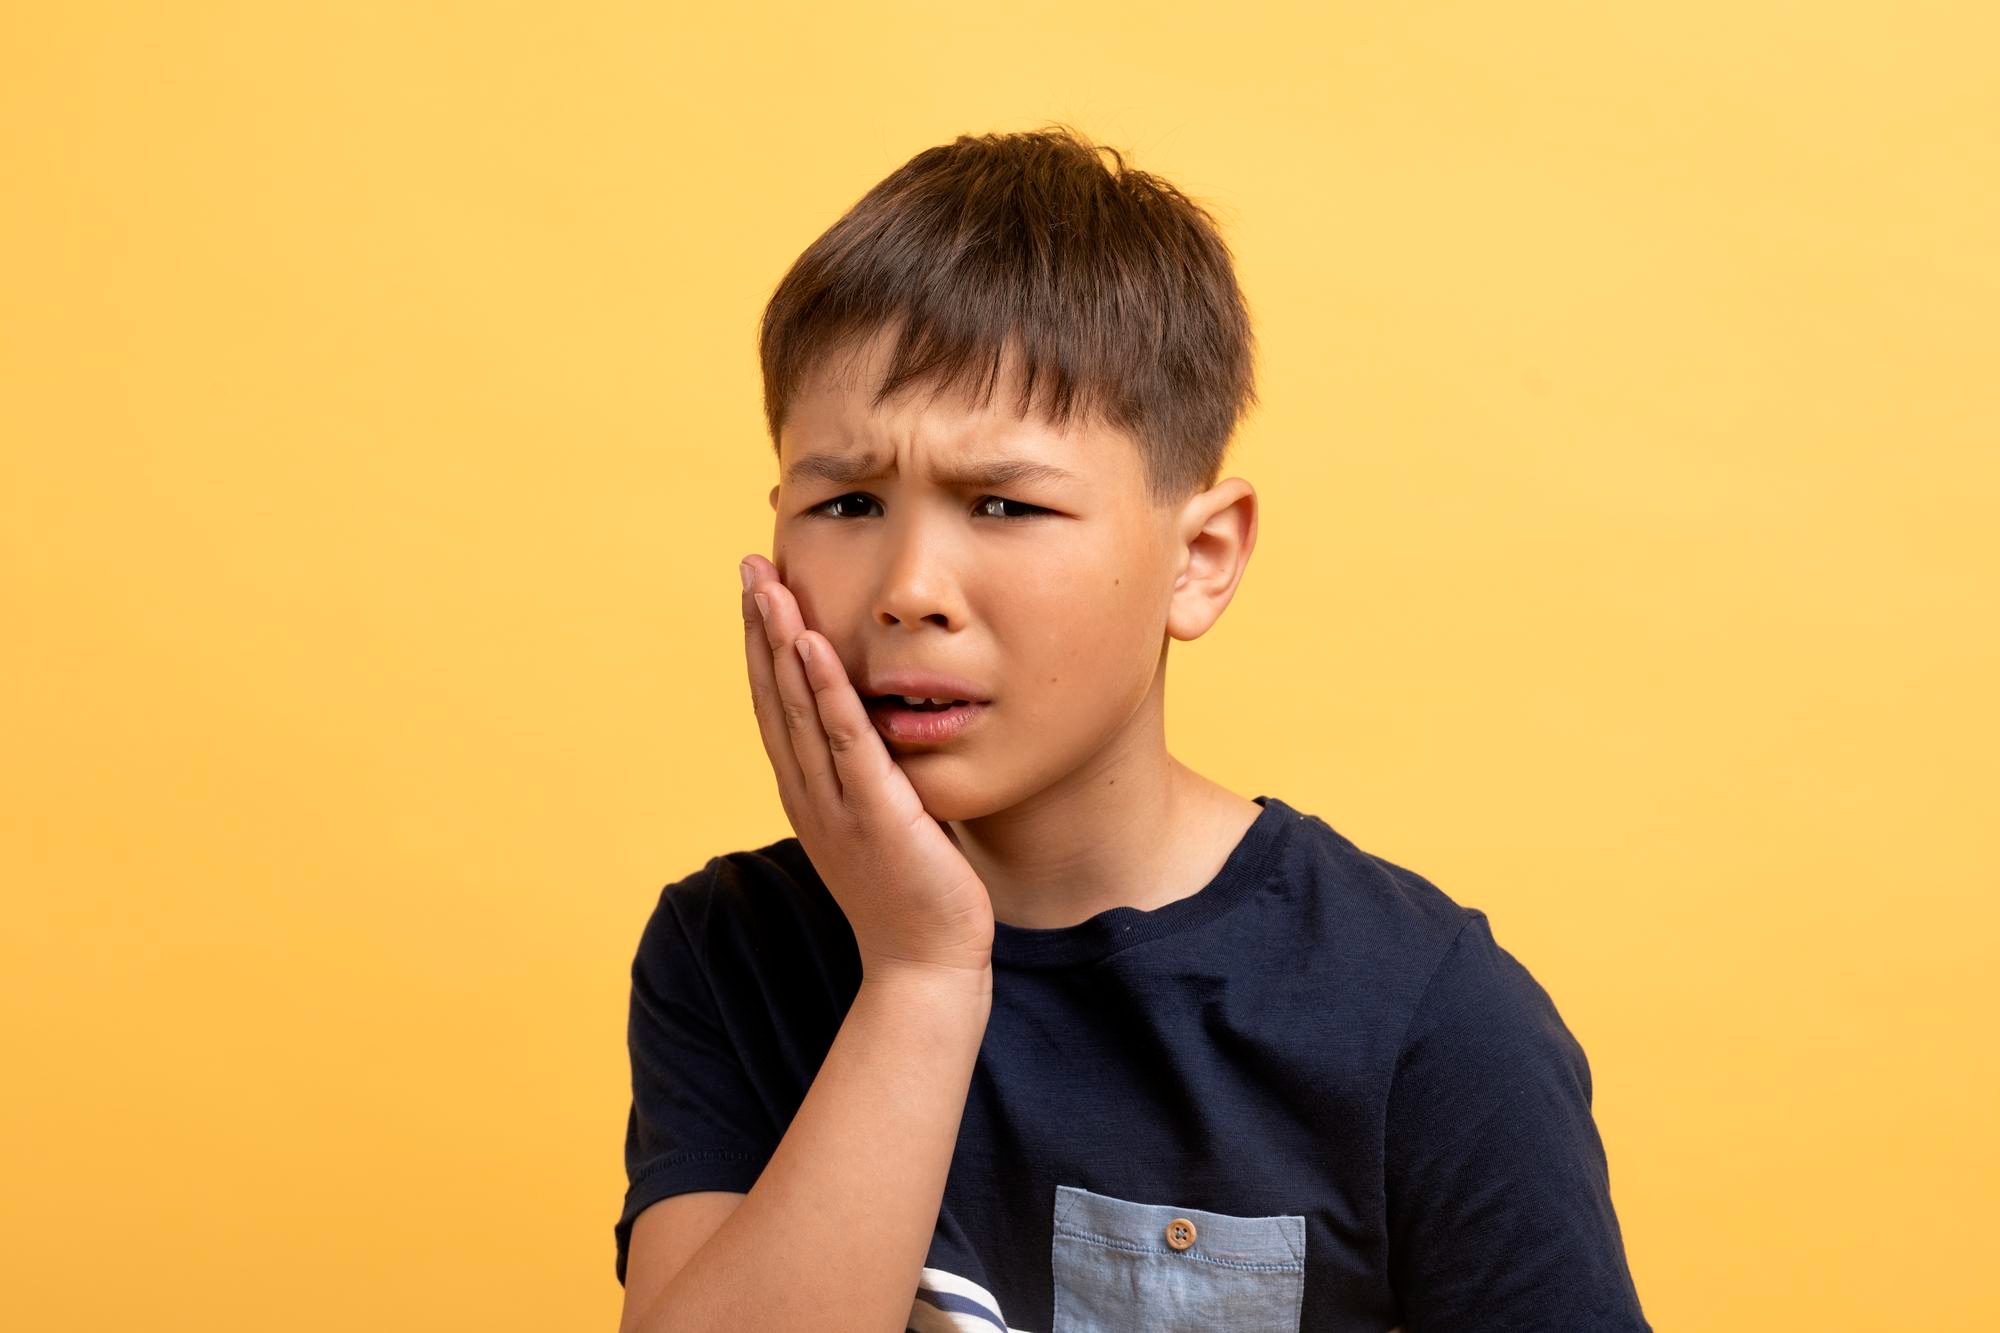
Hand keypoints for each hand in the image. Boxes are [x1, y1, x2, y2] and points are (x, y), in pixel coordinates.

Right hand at [739, 554, 994, 982]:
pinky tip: (814, 643)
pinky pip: (845, 740)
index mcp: (809, 793)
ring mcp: (835, 803)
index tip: (759, 590)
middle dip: (760, 628)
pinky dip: (825, 689)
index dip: (763, 646)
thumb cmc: (914, 895)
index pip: (776, 705)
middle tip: (749, 565)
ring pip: (798, 708)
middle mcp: (809, 793)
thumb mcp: (885, 821)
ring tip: (768, 586)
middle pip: (774, 694)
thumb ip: (875, 775)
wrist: (925, 968)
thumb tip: (887, 730)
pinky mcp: (874, 812)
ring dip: (780, 643)